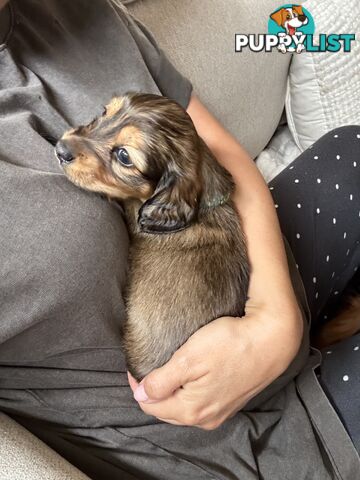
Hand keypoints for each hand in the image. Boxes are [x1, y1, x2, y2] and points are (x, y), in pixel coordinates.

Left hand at [127, 307, 301, 429]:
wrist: (271, 340)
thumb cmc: (230, 345)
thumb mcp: (188, 359)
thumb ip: (162, 381)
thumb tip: (140, 394)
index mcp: (191, 410)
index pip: (150, 405)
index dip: (138, 385)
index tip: (135, 364)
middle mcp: (205, 418)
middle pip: (167, 409)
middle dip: (153, 391)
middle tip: (148, 366)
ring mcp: (220, 411)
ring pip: (184, 406)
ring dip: (170, 392)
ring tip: (165, 369)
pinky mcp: (231, 401)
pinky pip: (200, 401)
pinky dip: (188, 391)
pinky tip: (189, 375)